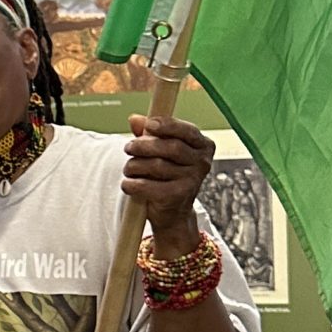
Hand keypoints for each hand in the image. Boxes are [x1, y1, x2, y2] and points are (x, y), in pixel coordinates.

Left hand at [125, 115, 213, 246]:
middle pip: (171, 147)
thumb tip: (134, 119)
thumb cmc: (166, 175)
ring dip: (134, 165)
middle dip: (143, 145)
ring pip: (156, 165)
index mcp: (203, 146)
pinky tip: (128, 184)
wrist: (172, 212)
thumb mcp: (161, 151)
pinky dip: (132, 183)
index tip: (148, 124)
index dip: (167, 125)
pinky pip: (147, 186)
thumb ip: (149, 133)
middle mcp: (202, 163)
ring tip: (129, 168)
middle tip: (128, 147)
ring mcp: (192, 181)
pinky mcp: (177, 197)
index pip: (188, 130)